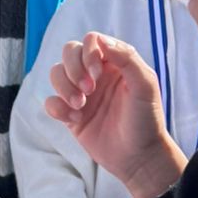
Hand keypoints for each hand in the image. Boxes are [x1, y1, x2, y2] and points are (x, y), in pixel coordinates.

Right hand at [46, 31, 184, 197]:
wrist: (139, 157)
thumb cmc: (146, 120)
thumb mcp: (145, 85)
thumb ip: (127, 58)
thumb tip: (100, 40)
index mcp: (115, 63)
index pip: (91, 41)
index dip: (88, 53)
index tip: (98, 74)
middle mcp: (96, 75)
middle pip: (69, 52)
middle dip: (73, 69)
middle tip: (88, 90)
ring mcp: (82, 94)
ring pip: (56, 74)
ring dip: (63, 87)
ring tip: (80, 106)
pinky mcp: (71, 115)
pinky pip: (51, 102)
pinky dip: (57, 108)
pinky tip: (75, 120)